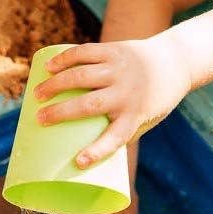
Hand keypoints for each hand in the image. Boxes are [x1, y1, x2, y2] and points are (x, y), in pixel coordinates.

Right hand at [37, 38, 190, 168]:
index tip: (78, 162)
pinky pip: (85, 53)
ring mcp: (120, 70)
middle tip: (39, 119)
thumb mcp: (145, 119)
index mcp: (136, 116)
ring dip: (55, 84)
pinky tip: (48, 67)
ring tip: (36, 94)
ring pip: (81, 76)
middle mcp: (127, 93)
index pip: (116, 138)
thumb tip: (83, 149)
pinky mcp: (115, 50)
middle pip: (89, 104)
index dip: (97, 151)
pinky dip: (64, 59)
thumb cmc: (154, 100)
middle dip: (60, 112)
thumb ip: (120, 132)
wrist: (175, 63)